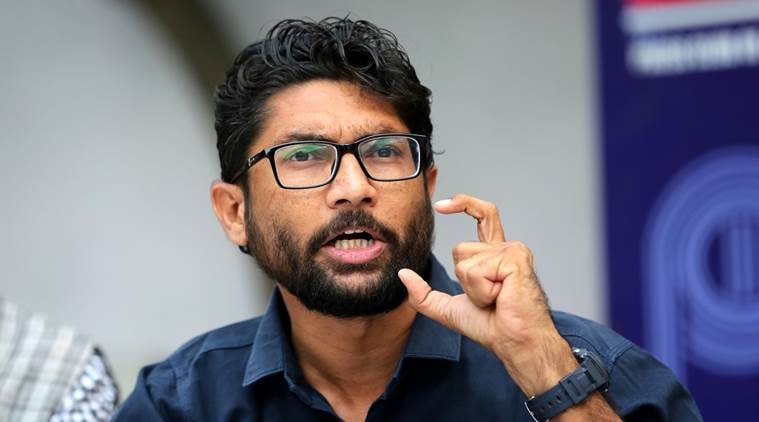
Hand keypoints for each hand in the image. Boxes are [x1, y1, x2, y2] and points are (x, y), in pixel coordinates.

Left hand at [398, 194, 575, 395]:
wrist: (515, 342)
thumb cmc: (492, 326)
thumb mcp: (448, 309)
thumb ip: (424, 294)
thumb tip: (403, 275)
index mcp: (494, 254)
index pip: (482, 215)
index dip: (462, 204)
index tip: (439, 206)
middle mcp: (506, 248)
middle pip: (460, 248)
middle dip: (464, 279)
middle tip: (489, 298)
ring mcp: (513, 251)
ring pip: (465, 260)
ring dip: (474, 288)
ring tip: (496, 299)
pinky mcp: (516, 258)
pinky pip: (477, 270)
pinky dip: (482, 291)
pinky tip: (502, 297)